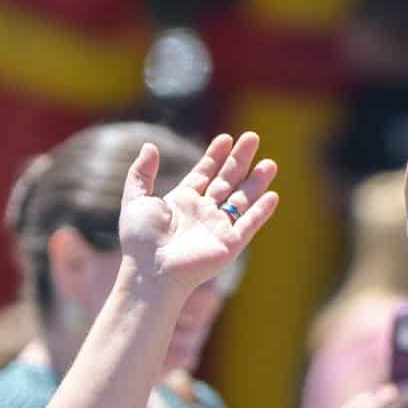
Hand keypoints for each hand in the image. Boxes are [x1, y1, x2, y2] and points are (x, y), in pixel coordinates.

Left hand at [117, 133, 277, 297]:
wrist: (151, 271)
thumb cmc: (140, 240)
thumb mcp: (135, 200)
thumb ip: (141, 174)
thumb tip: (149, 146)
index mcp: (182, 202)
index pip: (204, 173)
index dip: (215, 156)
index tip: (225, 138)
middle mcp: (202, 213)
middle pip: (226, 181)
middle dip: (239, 160)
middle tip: (252, 137)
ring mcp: (217, 228)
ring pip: (242, 200)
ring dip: (256, 182)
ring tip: (270, 163)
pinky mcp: (228, 245)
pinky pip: (249, 224)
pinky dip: (261, 211)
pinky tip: (272, 195)